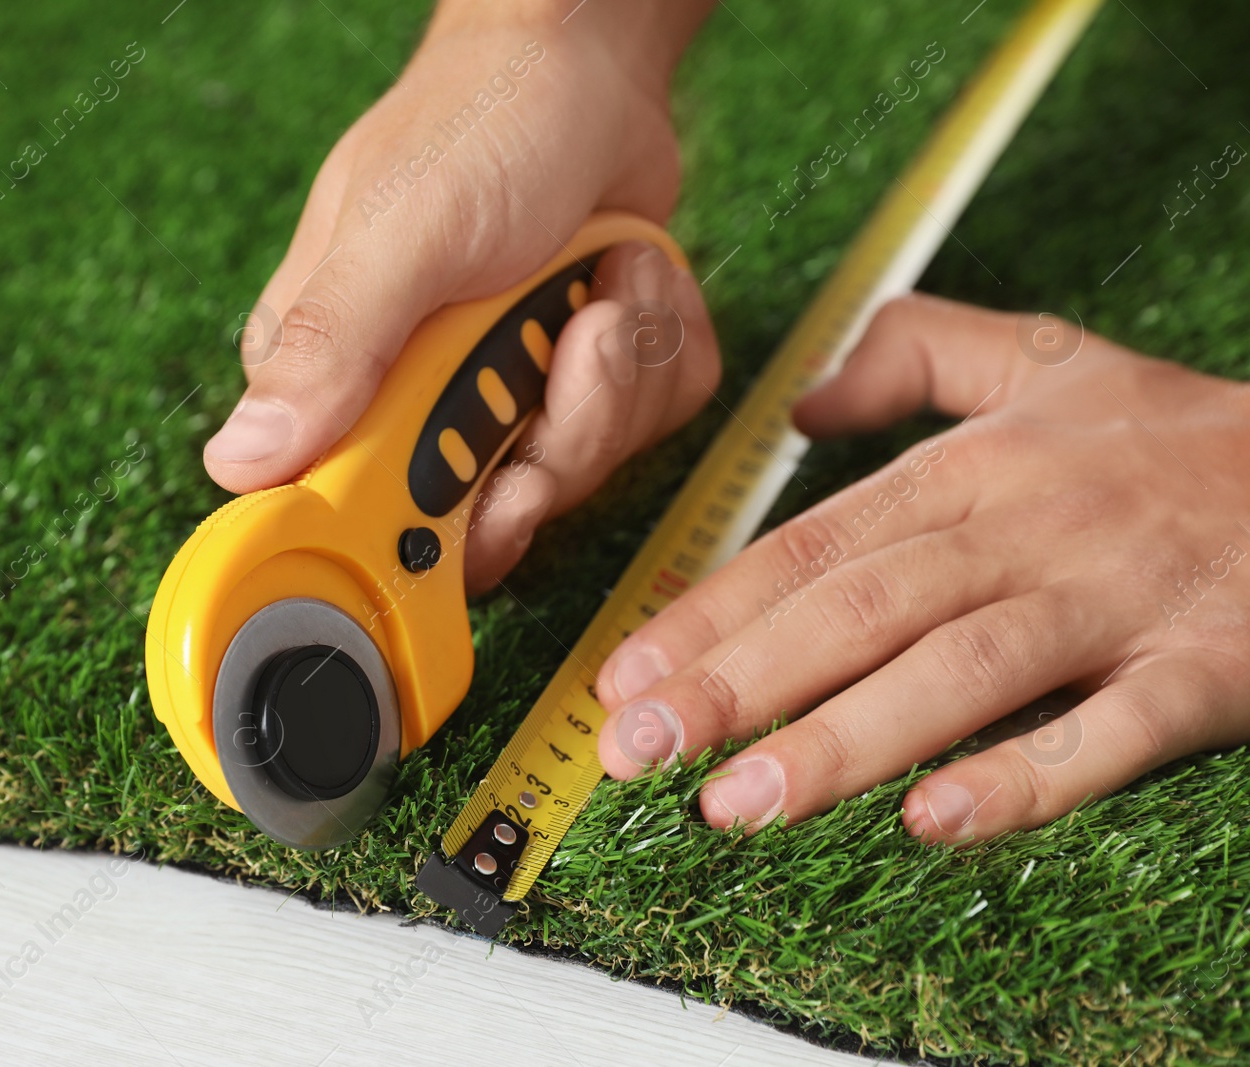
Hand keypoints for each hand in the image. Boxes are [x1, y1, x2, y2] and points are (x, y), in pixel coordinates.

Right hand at [203, 0, 720, 591]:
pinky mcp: (588, 382)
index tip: (503, 494)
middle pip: (500, 514)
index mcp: (339, 384)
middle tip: (575, 336)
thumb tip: (238, 463)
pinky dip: (662, 344)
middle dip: (562, 428)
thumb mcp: (397, 233)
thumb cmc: (475, 127)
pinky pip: (651, 420)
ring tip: (602, 277)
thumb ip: (330, 350)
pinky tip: (628, 273)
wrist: (583, 64)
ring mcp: (509, 396)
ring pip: (590, 468)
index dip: (440, 536)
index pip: (365, 521)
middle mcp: (418, 406)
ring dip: (622, 369)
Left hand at [595, 293, 1249, 844]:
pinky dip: (1023, 779)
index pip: (810, 546)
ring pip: (957, 670)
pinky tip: (931, 825)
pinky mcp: (1208, 667)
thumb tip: (801, 399)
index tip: (623, 675)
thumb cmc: (1183, 435)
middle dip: (737, 683)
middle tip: (638, 750)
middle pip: (857, 608)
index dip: (709, 612)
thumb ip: (915, 352)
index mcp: (977, 469)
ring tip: (736, 804)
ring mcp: (1118, 601)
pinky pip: (1108, 731)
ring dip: (840, 742)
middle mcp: (1030, 528)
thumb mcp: (1045, 358)